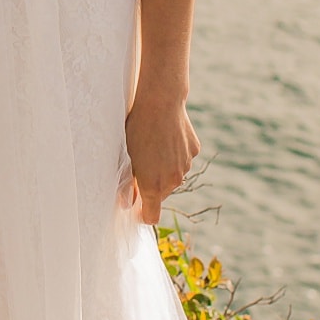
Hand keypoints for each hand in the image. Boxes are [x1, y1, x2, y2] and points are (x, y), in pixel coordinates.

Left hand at [124, 87, 199, 225]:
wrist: (160, 103)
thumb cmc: (136, 130)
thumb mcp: (126, 158)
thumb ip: (127, 185)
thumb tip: (128, 203)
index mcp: (153, 186)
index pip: (152, 216)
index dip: (143, 214)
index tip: (137, 206)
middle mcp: (173, 180)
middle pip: (162, 193)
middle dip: (152, 185)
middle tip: (140, 165)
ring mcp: (186, 165)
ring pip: (173, 175)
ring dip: (164, 168)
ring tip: (153, 146)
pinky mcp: (194, 151)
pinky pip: (183, 159)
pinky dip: (175, 154)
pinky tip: (166, 137)